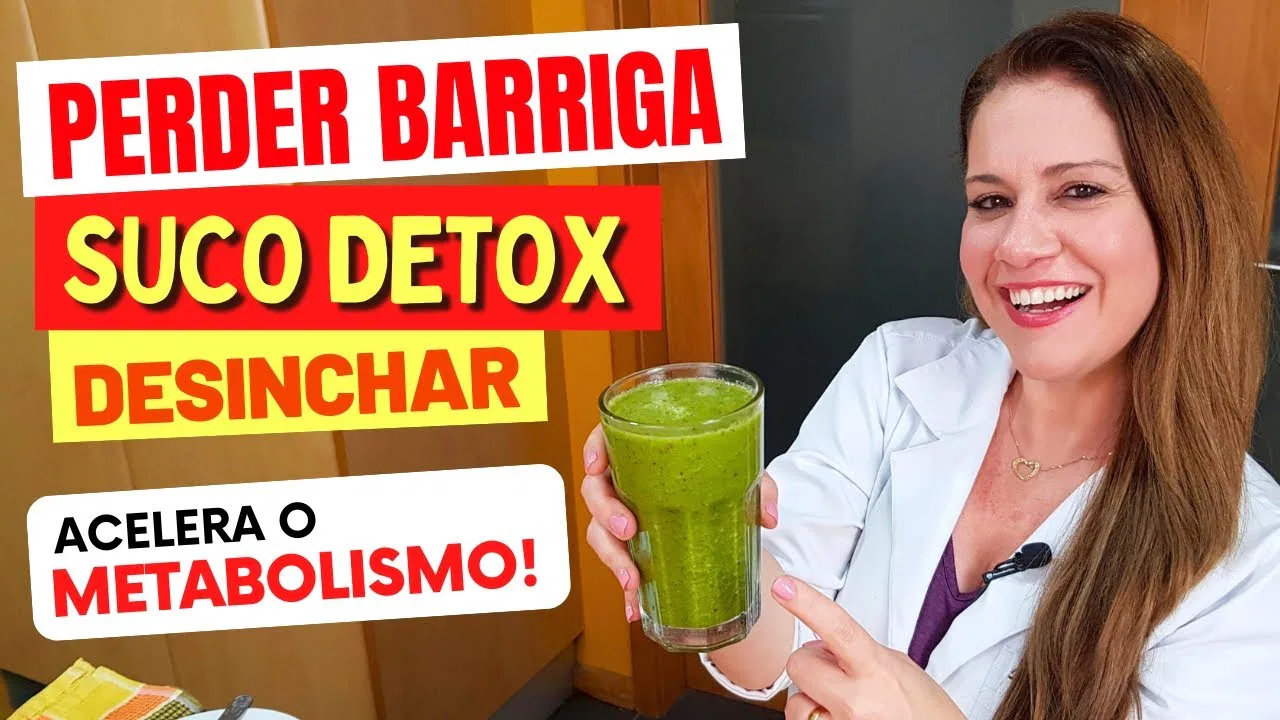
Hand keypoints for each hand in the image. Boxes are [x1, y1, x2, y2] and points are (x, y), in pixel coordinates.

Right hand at [580, 422, 778, 621]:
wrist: (724, 507)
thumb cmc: (721, 476)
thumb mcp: (743, 475)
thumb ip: (759, 487)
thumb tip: (767, 517)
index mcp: (644, 451)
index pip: (607, 438)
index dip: (593, 448)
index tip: (596, 465)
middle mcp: (626, 481)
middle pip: (595, 490)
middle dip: (606, 512)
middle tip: (628, 529)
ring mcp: (623, 514)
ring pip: (600, 531)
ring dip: (612, 557)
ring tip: (631, 579)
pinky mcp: (631, 546)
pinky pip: (619, 565)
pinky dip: (626, 589)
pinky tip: (633, 607)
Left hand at [771, 575, 965, 719]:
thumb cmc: (926, 713)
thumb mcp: (900, 668)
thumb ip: (856, 652)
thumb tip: (821, 646)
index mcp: (877, 670)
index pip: (837, 628)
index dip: (808, 605)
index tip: (785, 587)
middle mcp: (857, 700)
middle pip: (799, 665)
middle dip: (811, 666)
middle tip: (834, 675)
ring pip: (796, 701)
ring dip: (813, 698)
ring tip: (842, 705)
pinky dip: (817, 717)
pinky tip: (838, 718)